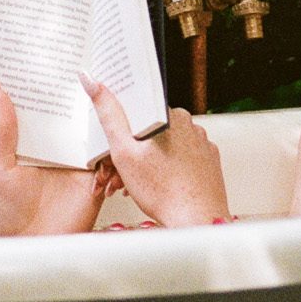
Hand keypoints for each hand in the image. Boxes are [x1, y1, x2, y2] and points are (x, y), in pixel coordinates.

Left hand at [0, 80, 113, 236]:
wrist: (32, 246)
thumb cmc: (9, 214)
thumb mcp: (0, 167)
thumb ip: (4, 130)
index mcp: (34, 144)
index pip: (42, 110)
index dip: (43, 88)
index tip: (44, 59)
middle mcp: (58, 151)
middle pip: (72, 117)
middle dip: (77, 95)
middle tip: (81, 65)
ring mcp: (78, 163)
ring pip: (94, 131)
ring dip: (99, 115)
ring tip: (103, 89)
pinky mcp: (95, 178)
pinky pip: (109, 155)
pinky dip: (112, 144)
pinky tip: (110, 129)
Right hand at [80, 73, 229, 226]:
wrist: (196, 220)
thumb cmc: (162, 190)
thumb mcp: (123, 151)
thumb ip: (108, 114)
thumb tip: (92, 81)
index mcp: (168, 114)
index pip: (137, 110)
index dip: (120, 128)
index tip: (113, 144)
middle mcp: (189, 124)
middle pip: (149, 131)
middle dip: (132, 150)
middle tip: (119, 174)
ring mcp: (201, 143)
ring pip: (165, 146)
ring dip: (148, 161)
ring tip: (137, 185)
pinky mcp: (208, 161)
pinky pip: (182, 158)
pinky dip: (167, 169)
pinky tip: (158, 185)